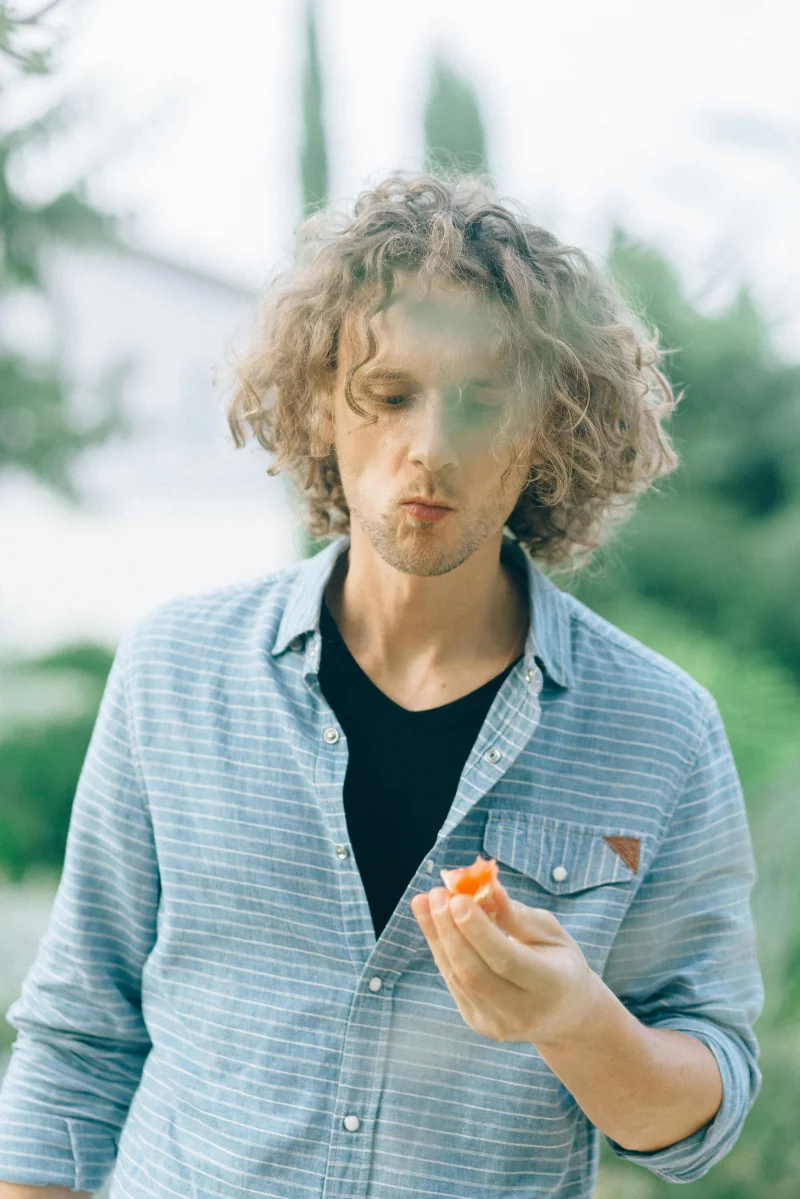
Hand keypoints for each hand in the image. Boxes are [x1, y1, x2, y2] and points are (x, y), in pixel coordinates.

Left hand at [410, 878, 599, 1046]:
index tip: (457, 899)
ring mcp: (497, 1023)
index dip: (478, 931)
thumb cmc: (560, 962)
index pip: (507, 961)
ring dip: (437, 937)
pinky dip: (440, 949)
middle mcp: (523, 1013)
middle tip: (437, 894)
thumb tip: (486, 888)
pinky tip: (431, 922)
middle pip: (475, 973)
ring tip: (425, 901)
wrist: (566, 1016)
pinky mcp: (478, 1022)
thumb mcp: (551, 933)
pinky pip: (453, 982)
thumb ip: (517, 915)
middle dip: (450, 931)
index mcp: (552, 987)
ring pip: (458, 977)